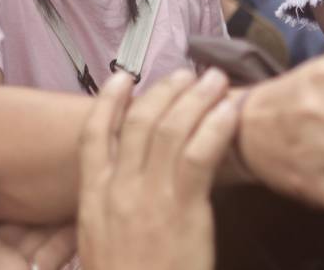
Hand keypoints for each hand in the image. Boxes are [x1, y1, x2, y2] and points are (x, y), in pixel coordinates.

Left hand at [0, 139, 76, 269]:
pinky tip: (87, 215)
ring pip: (47, 228)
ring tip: (87, 179)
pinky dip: (72, 237)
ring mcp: (13, 258)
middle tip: (71, 158)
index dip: (16, 171)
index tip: (37, 143)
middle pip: (27, 209)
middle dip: (47, 189)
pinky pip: (55, 254)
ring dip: (65, 209)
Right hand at [77, 69, 237, 269]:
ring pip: (171, 130)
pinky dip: (216, 127)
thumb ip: (107, 215)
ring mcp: (150, 197)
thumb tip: (122, 190)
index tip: (123, 78)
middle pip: (139, 122)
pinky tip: (230, 112)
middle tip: (187, 75)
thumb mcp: (98, 247)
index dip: (108, 101)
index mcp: (93, 199)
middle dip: (165, 91)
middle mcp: (118, 189)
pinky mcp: (185, 210)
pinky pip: (201, 155)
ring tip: (216, 82)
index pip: (95, 135)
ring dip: (196, 98)